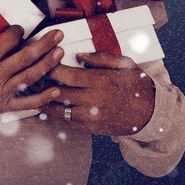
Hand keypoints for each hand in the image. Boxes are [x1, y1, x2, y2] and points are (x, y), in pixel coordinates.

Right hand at [0, 25, 64, 122]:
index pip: (6, 42)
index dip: (16, 32)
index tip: (19, 28)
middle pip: (25, 57)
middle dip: (44, 44)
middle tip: (57, 34)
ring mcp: (2, 91)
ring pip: (30, 76)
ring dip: (47, 63)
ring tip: (59, 52)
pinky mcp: (5, 105)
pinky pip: (27, 102)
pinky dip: (43, 97)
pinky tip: (55, 90)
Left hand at [40, 51, 154, 135]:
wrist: (153, 114)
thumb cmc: (136, 85)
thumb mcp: (124, 65)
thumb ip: (101, 58)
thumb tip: (78, 55)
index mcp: (102, 82)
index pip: (67, 75)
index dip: (51, 68)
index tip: (43, 61)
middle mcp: (95, 101)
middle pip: (58, 92)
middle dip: (43, 84)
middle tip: (32, 76)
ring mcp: (93, 117)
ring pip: (59, 110)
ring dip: (44, 101)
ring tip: (32, 92)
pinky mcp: (92, 129)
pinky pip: (67, 121)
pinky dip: (55, 113)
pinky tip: (48, 105)